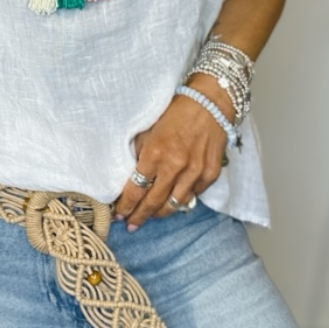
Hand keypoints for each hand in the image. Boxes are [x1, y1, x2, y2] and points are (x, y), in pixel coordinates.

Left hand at [114, 87, 229, 229]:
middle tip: (131, 225)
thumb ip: (140, 153)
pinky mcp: (210, 174)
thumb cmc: (176, 112)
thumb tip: (129, 175)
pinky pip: (193, 195)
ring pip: (174, 205)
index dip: (125, 205)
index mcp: (155, 153)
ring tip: (151, 216)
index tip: (118, 214)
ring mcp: (195, 172)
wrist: (210, 103)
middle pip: (153, 202)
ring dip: (160, 213)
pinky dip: (182, 200)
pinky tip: (173, 201)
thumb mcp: (149, 129)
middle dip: (140, 216)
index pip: (136, 189)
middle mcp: (175, 166)